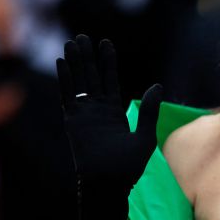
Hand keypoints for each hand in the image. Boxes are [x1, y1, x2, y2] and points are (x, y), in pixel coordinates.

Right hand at [56, 34, 162, 194]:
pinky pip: (67, 95)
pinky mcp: (72, 121)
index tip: (105, 43)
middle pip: (91, 77)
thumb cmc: (128, 167)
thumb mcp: (145, 136)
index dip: (107, 62)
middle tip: (82, 37)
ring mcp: (84, 114)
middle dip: (87, 57)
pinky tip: (62, 62)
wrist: (109, 183)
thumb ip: (148, 111)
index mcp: (114, 112)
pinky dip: (65, 79)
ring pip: (78, 82)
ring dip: (74, 63)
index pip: (109, 80)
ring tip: (71, 42)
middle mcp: (97, 110)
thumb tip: (157, 86)